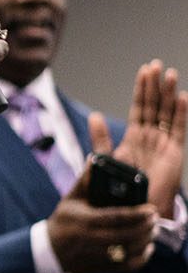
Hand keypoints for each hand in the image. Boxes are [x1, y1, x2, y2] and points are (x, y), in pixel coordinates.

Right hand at [46, 160, 156, 272]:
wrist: (48, 250)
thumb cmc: (62, 220)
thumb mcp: (70, 199)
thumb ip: (84, 181)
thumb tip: (95, 160)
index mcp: (84, 220)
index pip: (115, 217)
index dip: (136, 214)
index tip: (150, 209)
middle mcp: (90, 239)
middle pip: (126, 235)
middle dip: (145, 227)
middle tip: (154, 218)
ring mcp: (96, 255)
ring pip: (128, 251)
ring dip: (145, 241)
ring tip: (152, 230)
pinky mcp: (100, 267)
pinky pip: (126, 266)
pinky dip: (141, 259)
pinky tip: (147, 248)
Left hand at [95, 60, 185, 218]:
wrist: (135, 208)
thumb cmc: (121, 187)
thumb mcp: (108, 158)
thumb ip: (101, 138)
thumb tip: (94, 115)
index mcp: (135, 136)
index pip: (140, 107)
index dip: (142, 89)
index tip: (144, 70)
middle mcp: (152, 137)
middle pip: (154, 105)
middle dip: (155, 85)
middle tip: (156, 64)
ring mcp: (164, 143)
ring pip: (167, 113)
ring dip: (168, 93)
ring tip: (169, 74)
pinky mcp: (174, 153)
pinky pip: (178, 129)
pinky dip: (180, 113)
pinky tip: (182, 97)